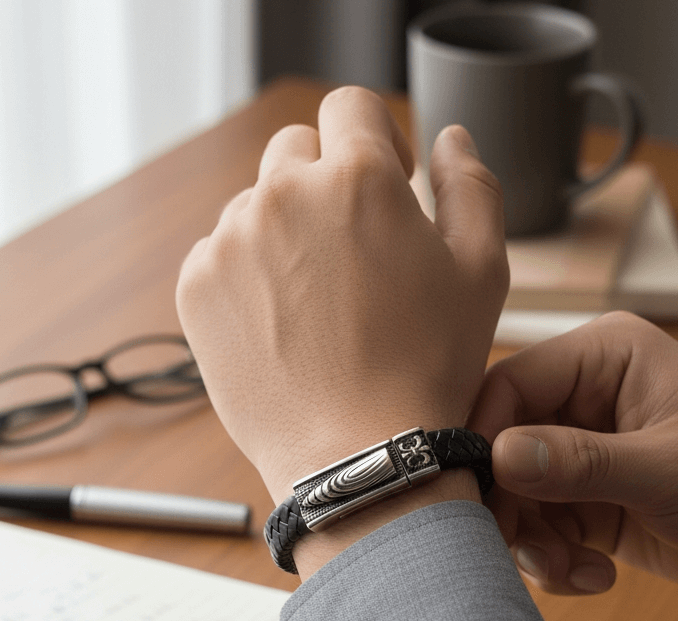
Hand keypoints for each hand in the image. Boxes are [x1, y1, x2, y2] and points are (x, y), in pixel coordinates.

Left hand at [177, 87, 508, 575]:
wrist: (356, 455)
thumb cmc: (425, 368)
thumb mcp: (482, 270)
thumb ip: (469, 184)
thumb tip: (447, 137)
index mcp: (357, 177)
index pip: (349, 108)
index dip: (373, 142)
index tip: (382, 183)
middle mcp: (284, 194)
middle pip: (295, 150)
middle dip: (323, 184)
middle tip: (349, 252)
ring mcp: (230, 240)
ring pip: (255, 205)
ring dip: (283, 233)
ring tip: (316, 303)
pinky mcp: (195, 285)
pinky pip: (219, 253)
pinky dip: (246, 276)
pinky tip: (281, 324)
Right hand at [470, 311, 677, 593]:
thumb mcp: (670, 469)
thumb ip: (581, 462)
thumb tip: (497, 457)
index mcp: (603, 359)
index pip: (511, 384)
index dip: (483, 435)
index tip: (476, 492)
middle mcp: (582, 397)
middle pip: (502, 443)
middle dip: (511, 504)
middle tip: (527, 549)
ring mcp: (580, 450)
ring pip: (513, 492)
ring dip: (532, 540)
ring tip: (569, 570)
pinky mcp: (583, 497)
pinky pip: (539, 525)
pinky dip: (553, 558)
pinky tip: (594, 576)